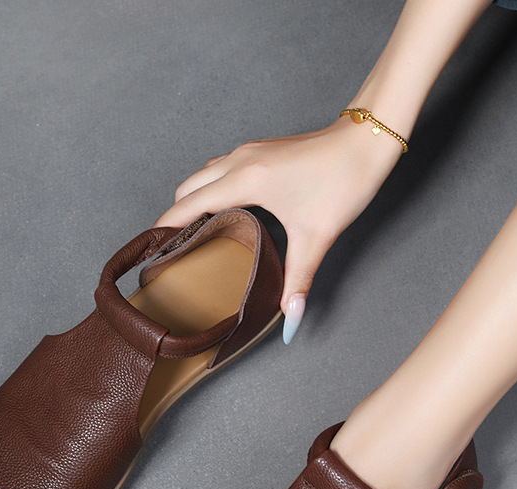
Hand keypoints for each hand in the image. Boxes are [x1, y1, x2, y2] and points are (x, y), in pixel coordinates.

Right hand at [155, 117, 401, 340]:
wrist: (366, 141)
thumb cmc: (343, 181)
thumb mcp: (316, 237)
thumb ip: (298, 282)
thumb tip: (290, 320)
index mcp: (245, 181)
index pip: (187, 205)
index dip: (165, 228)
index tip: (150, 249)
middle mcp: (239, 161)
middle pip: (187, 187)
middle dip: (175, 216)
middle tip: (173, 248)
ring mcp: (250, 152)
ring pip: (203, 174)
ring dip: (193, 199)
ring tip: (195, 232)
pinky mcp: (262, 152)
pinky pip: (221, 168)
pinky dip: (211, 187)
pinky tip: (226, 210)